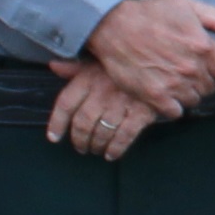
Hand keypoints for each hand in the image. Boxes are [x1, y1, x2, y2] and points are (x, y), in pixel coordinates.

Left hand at [45, 57, 159, 160]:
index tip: (54, 137)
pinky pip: (124, 136)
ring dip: (96, 145)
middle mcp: (102, 92)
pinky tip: (112, 154)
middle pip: (82, 123)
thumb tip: (54, 66)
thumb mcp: (99, 60)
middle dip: (79, 140)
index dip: (57, 123)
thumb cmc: (125, 63)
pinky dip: (116, 148)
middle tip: (81, 147)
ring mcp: (122, 103)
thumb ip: (75, 67)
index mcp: (88, 78)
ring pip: (101, 132)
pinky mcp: (142, 112)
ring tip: (96, 149)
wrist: (160, 62)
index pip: (65, 103)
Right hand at [83, 0, 214, 116]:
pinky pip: (175, 112)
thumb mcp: (185, 4)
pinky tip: (165, 94)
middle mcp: (192, 68)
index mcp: (203, 46)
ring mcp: (174, 84)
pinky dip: (172, 106)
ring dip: (187, 93)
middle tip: (187, 71)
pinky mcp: (155, 96)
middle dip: (202, 79)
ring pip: (193, 99)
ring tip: (175, 81)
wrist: (112, 26)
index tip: (208, 64)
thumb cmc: (149, 12)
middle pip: (210, 86)